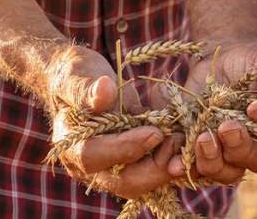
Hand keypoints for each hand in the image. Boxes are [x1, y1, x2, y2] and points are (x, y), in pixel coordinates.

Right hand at [49, 47, 177, 198]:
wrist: (81, 83)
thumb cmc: (76, 76)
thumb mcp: (78, 74)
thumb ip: (87, 88)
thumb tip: (104, 89)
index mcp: (70, 145)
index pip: (95, 156)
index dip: (126, 147)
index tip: (155, 132)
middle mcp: (90, 167)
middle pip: (125, 182)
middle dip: (155, 166)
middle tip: (177, 140)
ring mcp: (112, 170)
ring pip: (144, 183)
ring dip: (167, 165)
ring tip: (183, 139)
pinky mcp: (132, 166)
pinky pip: (154, 174)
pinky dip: (172, 161)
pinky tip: (186, 143)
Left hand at [152, 40, 256, 183]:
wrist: (225, 62)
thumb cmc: (254, 61)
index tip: (255, 106)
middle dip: (241, 146)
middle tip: (227, 127)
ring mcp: (233, 154)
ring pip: (230, 172)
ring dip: (215, 161)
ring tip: (202, 139)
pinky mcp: (207, 155)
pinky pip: (198, 170)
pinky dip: (187, 168)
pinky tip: (174, 164)